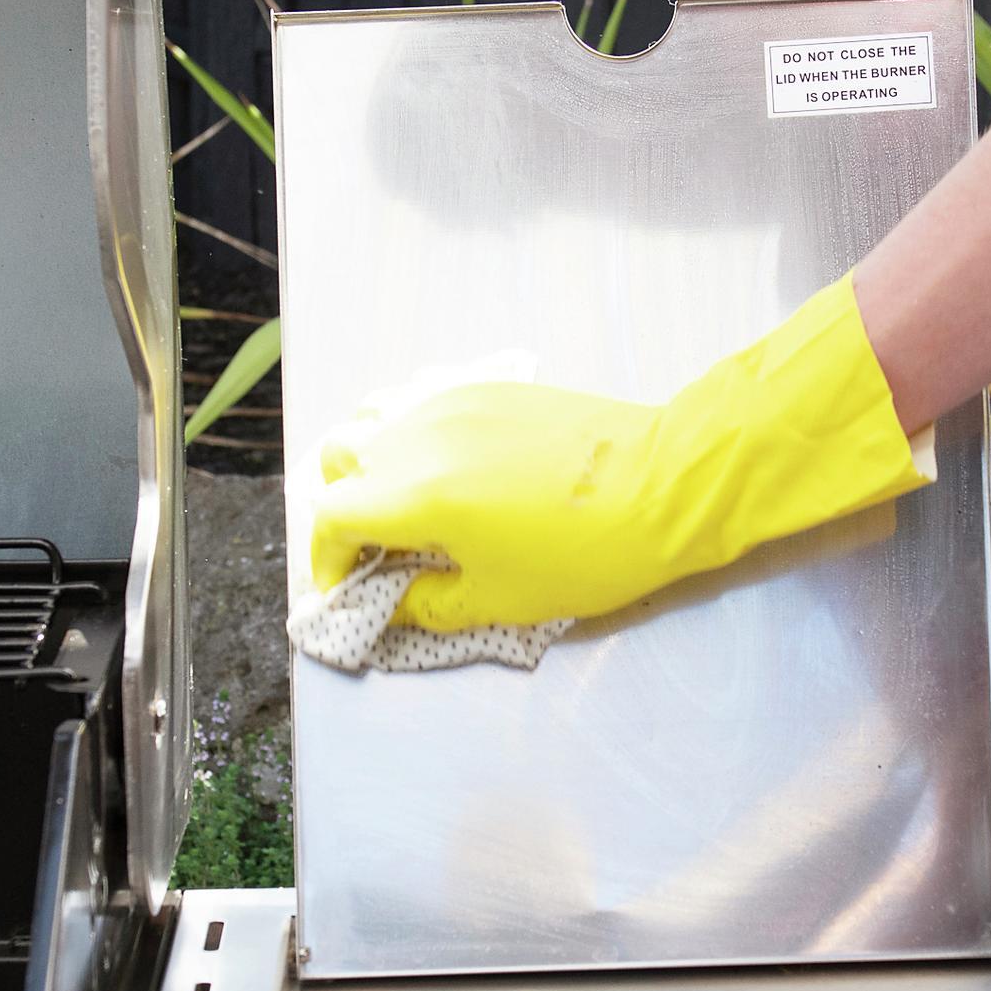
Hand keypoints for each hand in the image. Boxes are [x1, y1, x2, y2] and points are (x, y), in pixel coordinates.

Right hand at [306, 276, 926, 631]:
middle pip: (339, 460)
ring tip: (401, 504)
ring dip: (369, 464)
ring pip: (373, 420)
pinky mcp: (485, 386)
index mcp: (417, 494)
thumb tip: (389, 603)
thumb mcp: (499, 600)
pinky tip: (444, 469)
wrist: (665, 484)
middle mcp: (420, 436)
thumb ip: (426, 604)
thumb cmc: (585, 554)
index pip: (330, 517)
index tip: (346, 588)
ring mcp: (451, 401)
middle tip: (375, 549)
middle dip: (342, 508)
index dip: (326, 560)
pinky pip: (418, 402)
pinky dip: (408, 437)